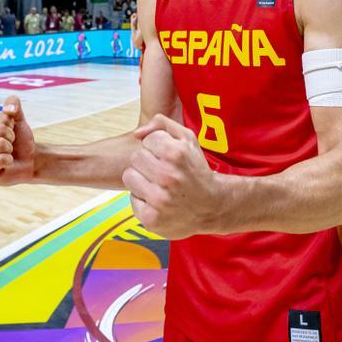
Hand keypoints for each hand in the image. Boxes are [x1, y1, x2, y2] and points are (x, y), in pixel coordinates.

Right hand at [0, 96, 35, 185]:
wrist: (29, 161)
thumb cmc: (20, 141)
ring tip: (7, 154)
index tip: (11, 132)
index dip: (11, 125)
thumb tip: (8, 109)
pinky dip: (8, 161)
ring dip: (10, 150)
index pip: (0, 118)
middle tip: (10, 145)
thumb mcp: (19, 119)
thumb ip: (13, 105)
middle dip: (11, 137)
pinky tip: (6, 164)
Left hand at [124, 114, 217, 239]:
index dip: (157, 148)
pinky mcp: (152, 218)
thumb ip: (162, 123)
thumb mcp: (188, 139)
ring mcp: (160, 200)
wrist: (212, 205)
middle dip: (148, 163)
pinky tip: (158, 201)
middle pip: (136, 158)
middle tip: (163, 172)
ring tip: (158, 185)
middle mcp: (169, 177)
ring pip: (129, 177)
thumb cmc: (196, 170)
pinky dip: (143, 200)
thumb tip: (136, 133)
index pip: (146, 141)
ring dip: (141, 180)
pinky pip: (132, 199)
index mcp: (177, 154)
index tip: (169, 158)